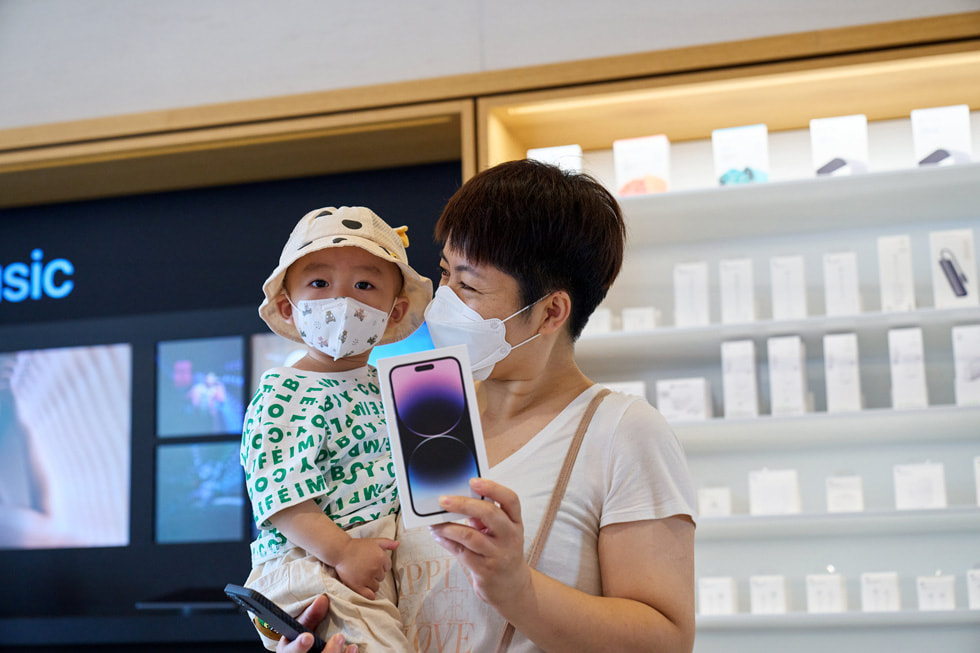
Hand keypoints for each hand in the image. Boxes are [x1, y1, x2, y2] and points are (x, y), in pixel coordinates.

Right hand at [275, 595, 357, 652]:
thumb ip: (310, 616)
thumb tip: (322, 599)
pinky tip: (353, 648)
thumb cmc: (302, 640)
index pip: (292, 651)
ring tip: (347, 641)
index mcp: (289, 651)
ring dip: (337, 652)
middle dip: (328, 651)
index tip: (308, 637)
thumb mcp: (301, 629)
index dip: (299, 646)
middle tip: (338, 637)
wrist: (309, 650)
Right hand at [334, 536, 398, 599]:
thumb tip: (398, 544)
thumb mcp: (374, 541)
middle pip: (382, 577)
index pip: (388, 567)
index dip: (381, 565)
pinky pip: (369, 595)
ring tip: (364, 577)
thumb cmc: (357, 546)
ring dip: (371, 583)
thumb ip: (387, 543)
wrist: (340, 551)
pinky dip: (369, 594)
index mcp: (381, 557)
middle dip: (376, 574)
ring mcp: (367, 578)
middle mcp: (376, 568)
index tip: (373, 563)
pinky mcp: (358, 586)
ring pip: (376, 586)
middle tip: (366, 569)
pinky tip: (367, 590)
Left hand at [428, 477, 531, 607]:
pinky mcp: (485, 570)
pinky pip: (461, 552)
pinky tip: (438, 536)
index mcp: (515, 522)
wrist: (512, 587)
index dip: (493, 488)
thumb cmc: (501, 552)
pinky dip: (446, 542)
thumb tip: (458, 499)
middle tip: (444, 501)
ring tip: (435, 523)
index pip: (510, 500)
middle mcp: (510, 537)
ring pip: (471, 536)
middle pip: (489, 514)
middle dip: (463, 504)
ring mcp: (498, 554)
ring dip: (448, 527)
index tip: (474, 481)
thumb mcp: (501, 532)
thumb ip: (485, 516)